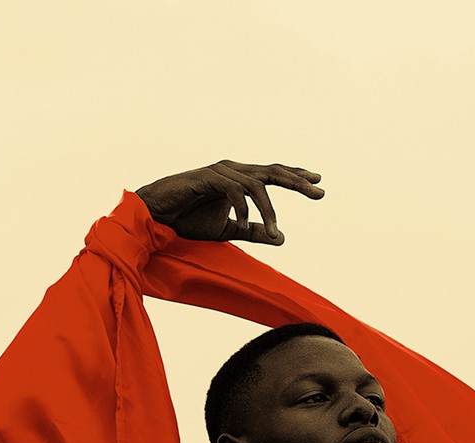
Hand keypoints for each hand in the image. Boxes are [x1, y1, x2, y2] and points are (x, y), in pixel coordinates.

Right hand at [136, 161, 324, 245]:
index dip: (296, 176)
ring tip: (274, 232)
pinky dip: (242, 207)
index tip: (318, 182)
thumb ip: (253, 232)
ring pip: (256, 184)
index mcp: (240, 179)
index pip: (274, 174)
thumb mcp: (228, 230)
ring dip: (268, 210)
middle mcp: (234, 170)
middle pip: (273, 172)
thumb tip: (282, 239)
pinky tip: (244, 223)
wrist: (156, 215)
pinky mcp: (207, 177)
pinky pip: (233, 189)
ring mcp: (221, 171)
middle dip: (297, 181)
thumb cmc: (188, 219)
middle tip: (319, 192)